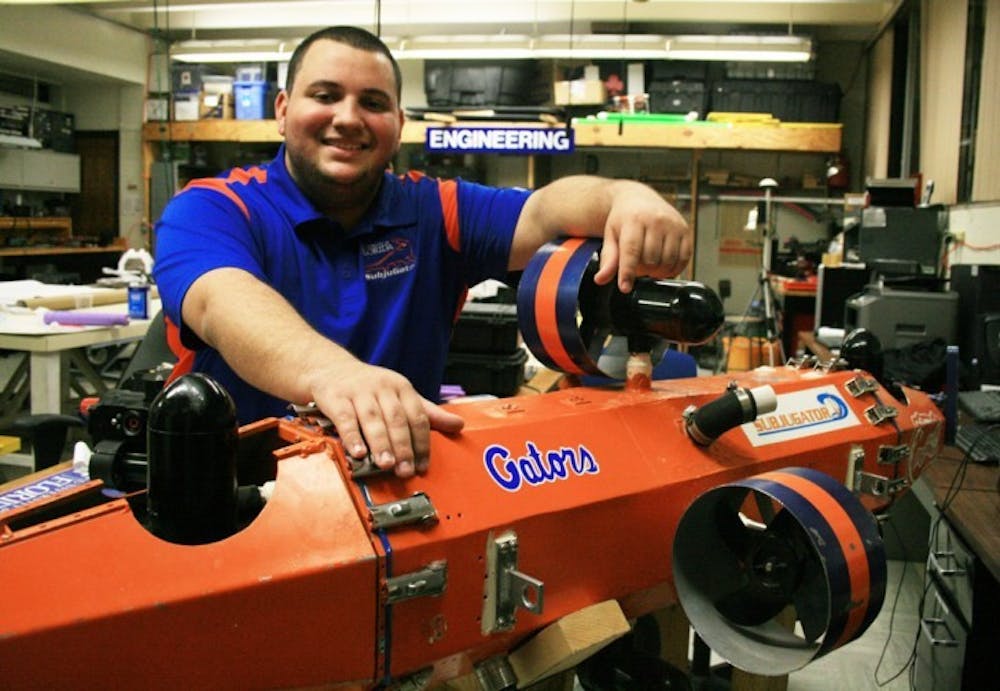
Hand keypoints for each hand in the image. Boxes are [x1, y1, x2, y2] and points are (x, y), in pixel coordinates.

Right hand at [310, 360, 464, 477]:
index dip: (422, 442)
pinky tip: (358, 452)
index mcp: (402, 387)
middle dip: (403, 447)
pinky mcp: (336, 397)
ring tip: (386, 464)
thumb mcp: (401, 395)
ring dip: (381, 444)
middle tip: (405, 470)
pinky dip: (352, 436)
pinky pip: (345, 418)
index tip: (423, 465)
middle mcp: (382, 387)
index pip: (418, 416)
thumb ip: (427, 413)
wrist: (330, 368)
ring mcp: (359, 391)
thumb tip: (458, 425)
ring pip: (373, 419)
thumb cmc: (369, 388)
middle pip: (397, 419)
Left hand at [592, 181, 691, 291]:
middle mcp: (656, 220)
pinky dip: (673, 269)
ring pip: (667, 261)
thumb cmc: (624, 218)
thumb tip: (601, 279)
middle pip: (650, 260)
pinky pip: (684, 258)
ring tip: (648, 265)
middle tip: (636, 266)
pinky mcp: (685, 230)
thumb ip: (608, 258)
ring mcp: (673, 225)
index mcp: (634, 219)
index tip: (625, 287)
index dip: (628, 272)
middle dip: (641, 270)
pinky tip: (663, 266)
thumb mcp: (611, 235)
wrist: (640, 198)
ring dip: (657, 271)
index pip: (632, 251)